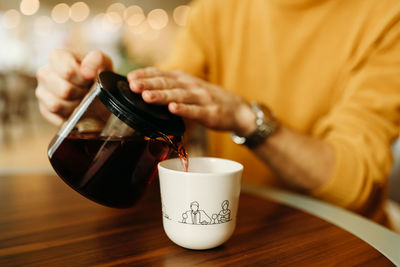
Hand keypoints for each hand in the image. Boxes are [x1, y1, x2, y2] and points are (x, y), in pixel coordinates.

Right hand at [35, 49, 112, 125]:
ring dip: (75, 106)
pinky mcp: (44, 109)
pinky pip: (55, 118)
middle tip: (88, 91)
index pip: (67, 71)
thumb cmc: (97, 74)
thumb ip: (97, 60)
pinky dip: (70, 117)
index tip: (90, 79)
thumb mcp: (103, 62)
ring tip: (83, 100)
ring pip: (56, 105)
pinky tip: (77, 110)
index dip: (83, 79)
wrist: (99, 94)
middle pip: (64, 90)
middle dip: (81, 94)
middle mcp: (45, 73)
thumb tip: (86, 71)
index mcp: (57, 57)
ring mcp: (42, 92)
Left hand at [127, 68, 256, 135]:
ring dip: (162, 96)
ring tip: (147, 96)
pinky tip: (172, 109)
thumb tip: (144, 89)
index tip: (129, 77)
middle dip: (149, 84)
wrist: (237, 109)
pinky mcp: (210, 113)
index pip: (162, 74)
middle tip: (133, 85)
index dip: (146, 75)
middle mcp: (191, 86)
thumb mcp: (189, 88)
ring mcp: (201, 99)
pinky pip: (195, 111)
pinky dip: (184, 110)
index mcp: (184, 79)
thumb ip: (170, 88)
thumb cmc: (208, 100)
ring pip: (179, 96)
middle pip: (167, 83)